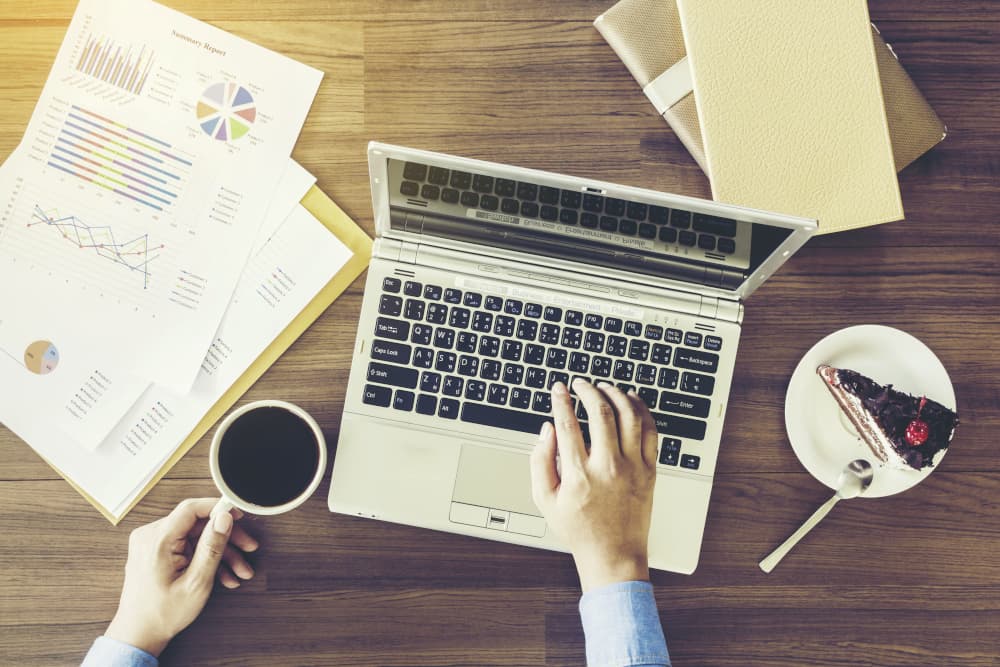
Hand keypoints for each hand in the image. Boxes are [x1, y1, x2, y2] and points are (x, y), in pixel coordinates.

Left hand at [105, 498, 258, 655]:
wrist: (139, 635)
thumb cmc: (162, 614)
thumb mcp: (196, 582)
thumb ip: (212, 547)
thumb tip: (223, 518)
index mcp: (157, 540)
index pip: (191, 509)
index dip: (219, 508)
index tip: (239, 515)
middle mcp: (150, 536)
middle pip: (197, 525)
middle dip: (226, 538)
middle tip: (248, 548)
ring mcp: (151, 544)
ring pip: (195, 537)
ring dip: (220, 553)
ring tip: (239, 571)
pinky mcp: (155, 552)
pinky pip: (186, 546)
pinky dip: (204, 558)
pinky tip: (223, 575)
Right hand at [530, 380, 657, 591]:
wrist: (613, 554)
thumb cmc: (579, 530)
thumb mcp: (545, 500)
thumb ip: (540, 461)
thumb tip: (546, 430)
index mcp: (579, 475)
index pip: (568, 424)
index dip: (561, 400)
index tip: (559, 389)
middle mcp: (608, 467)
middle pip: (600, 413)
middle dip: (588, 390)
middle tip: (580, 383)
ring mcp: (632, 467)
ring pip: (628, 417)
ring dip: (615, 395)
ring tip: (604, 387)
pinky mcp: (649, 470)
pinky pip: (650, 431)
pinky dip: (641, 410)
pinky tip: (631, 400)